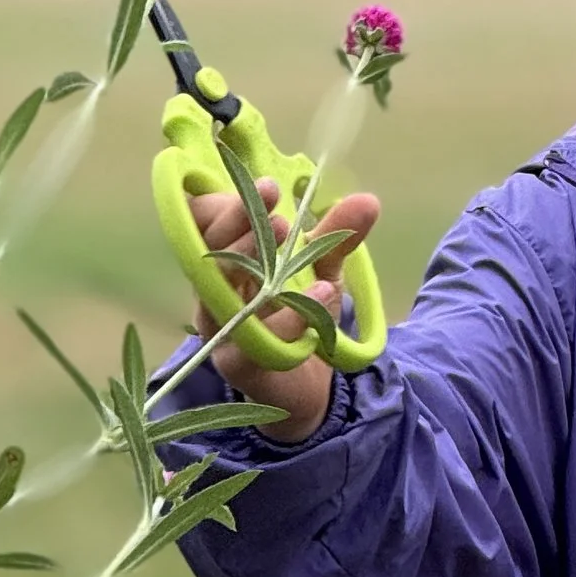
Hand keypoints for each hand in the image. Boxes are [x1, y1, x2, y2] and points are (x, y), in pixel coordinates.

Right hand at [191, 177, 380, 440]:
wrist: (311, 389)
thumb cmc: (303, 321)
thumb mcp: (324, 273)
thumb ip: (337, 239)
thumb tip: (368, 200)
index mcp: (228, 262)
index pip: (207, 225)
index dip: (229, 205)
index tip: (270, 187)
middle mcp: (215, 292)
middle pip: (208, 251)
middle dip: (237, 223)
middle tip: (277, 210)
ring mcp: (220, 329)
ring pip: (222, 292)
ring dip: (251, 259)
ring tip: (289, 235)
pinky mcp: (236, 363)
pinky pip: (250, 338)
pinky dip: (286, 316)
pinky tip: (319, 295)